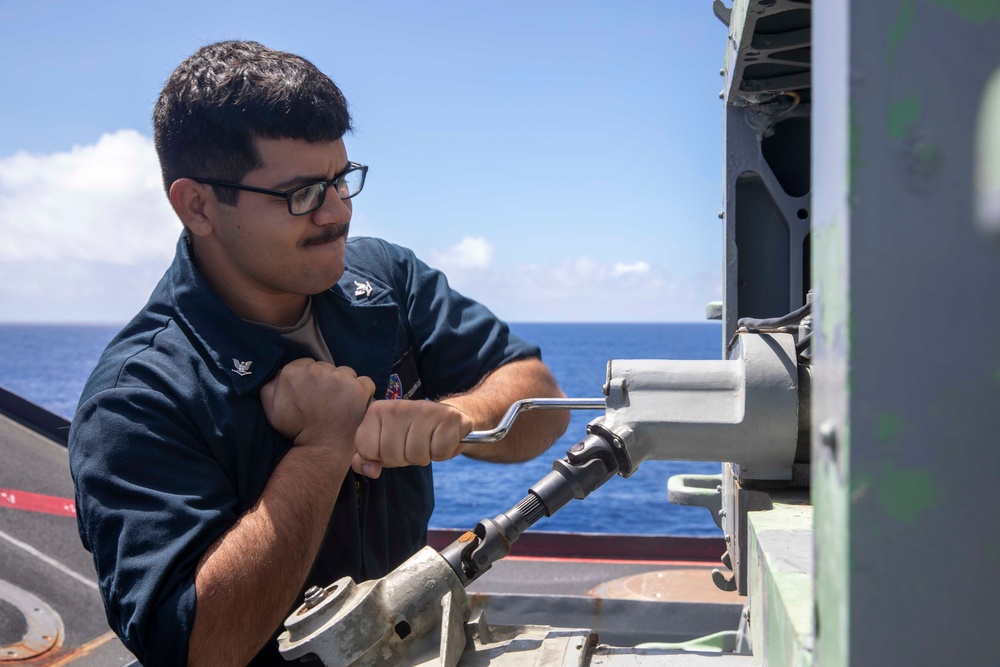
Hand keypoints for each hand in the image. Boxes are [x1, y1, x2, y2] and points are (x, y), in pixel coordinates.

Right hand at [261, 359, 374, 459]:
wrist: (320, 449)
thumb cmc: (296, 430)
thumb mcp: (271, 408)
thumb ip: (270, 385)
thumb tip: (278, 372)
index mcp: (293, 371)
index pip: (308, 365)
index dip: (312, 380)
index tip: (313, 394)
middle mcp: (317, 369)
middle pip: (327, 368)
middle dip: (327, 382)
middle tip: (327, 401)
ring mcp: (340, 377)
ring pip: (346, 374)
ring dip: (345, 386)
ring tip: (341, 404)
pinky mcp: (359, 387)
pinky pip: (365, 382)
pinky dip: (363, 392)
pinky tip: (355, 405)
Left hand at [353, 400, 473, 476]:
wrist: (446, 418)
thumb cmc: (411, 434)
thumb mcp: (383, 443)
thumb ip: (365, 459)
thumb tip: (372, 471)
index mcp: (377, 411)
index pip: (367, 450)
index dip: (381, 457)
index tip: (392, 446)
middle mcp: (397, 406)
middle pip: (392, 456)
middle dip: (404, 459)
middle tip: (412, 445)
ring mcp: (424, 409)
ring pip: (416, 456)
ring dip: (424, 457)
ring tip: (427, 442)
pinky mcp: (448, 417)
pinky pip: (439, 452)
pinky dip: (442, 454)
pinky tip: (441, 440)